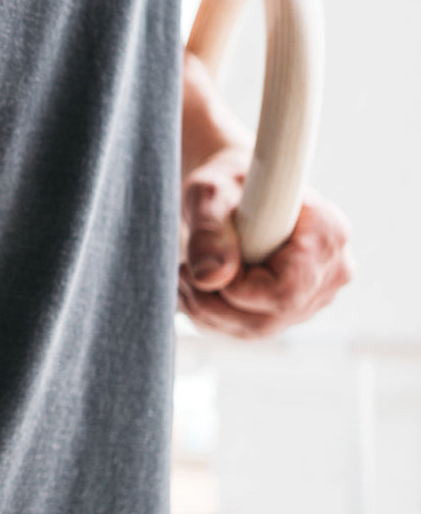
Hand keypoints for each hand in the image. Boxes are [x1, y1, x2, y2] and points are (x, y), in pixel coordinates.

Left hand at [177, 146, 352, 338]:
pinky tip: (195, 288)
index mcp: (327, 234)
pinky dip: (212, 317)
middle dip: (213, 303)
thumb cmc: (226, 184)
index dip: (238, 290)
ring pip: (256, 329)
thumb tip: (209, 278)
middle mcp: (331, 271)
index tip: (203, 264)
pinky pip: (249, 330)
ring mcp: (314, 295)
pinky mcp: (291, 309)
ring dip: (207, 311)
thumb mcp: (210, 195)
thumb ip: (209, 233)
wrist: (232, 192)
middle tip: (181, 271)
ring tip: (184, 274)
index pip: (287, 290)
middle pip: (270, 316)